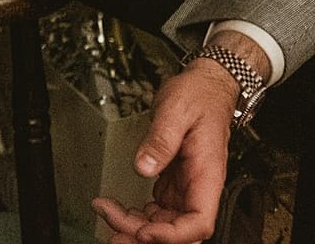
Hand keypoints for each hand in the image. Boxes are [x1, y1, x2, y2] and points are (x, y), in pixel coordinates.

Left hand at [92, 59, 236, 243]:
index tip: (144, 231)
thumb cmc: (199, 97)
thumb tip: (143, 166)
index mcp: (207, 175)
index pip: (199, 222)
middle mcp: (199, 187)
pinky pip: (158, 209)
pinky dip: (137, 214)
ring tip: (107, 214)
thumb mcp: (176, 110)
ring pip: (165, 222)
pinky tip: (118, 209)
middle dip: (145, 234)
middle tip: (111, 225)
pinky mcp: (174, 182)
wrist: (205, 86)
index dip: (172, 235)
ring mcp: (186, 187)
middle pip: (177, 228)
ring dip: (137, 226)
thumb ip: (160, 139)